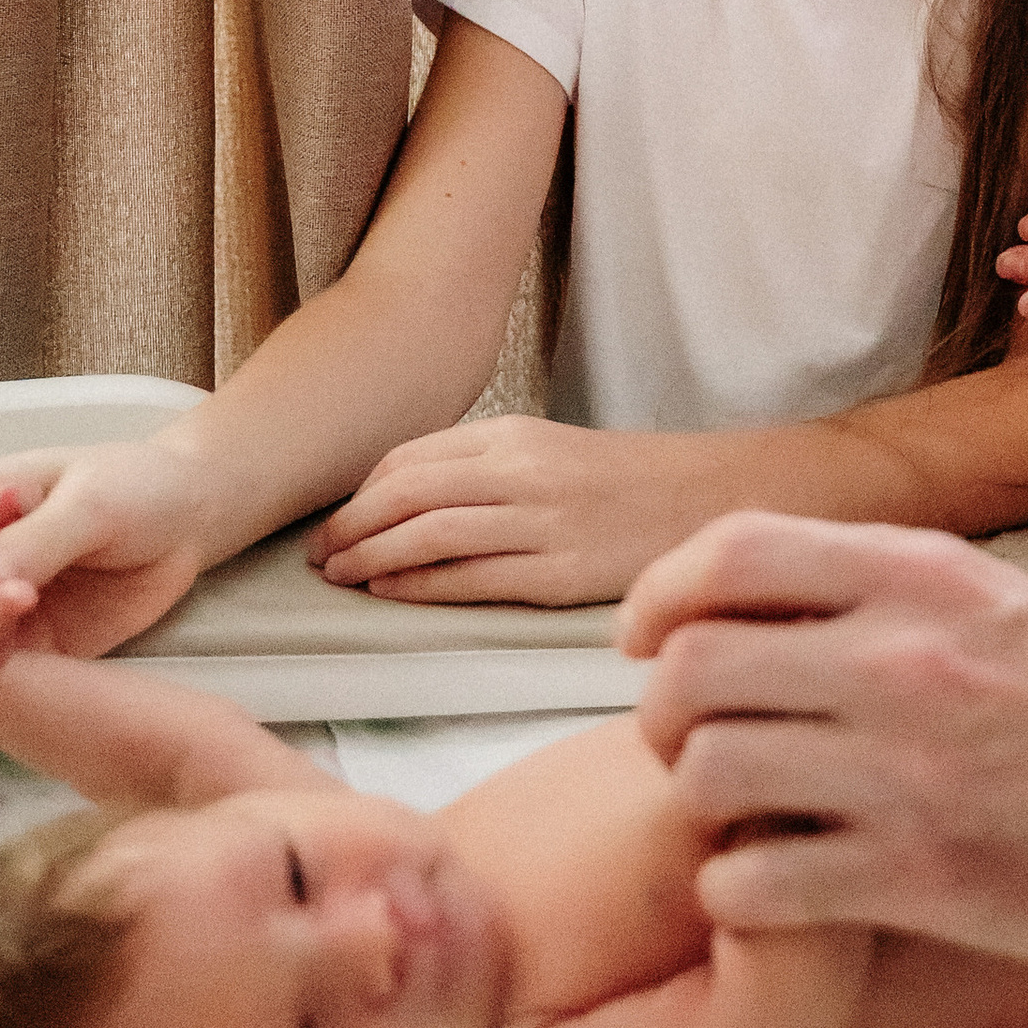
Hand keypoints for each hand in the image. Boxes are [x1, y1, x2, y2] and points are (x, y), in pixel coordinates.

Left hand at [312, 419, 730, 605]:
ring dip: (370, 555)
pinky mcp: (559, 575)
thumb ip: (489, 470)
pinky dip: (418, 584)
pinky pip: (471, 579)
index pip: (411, 458)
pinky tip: (388, 592)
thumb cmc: (629, 483)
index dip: (360, 491)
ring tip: (338, 576)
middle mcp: (521, 471)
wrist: (712, 498)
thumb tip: (412, 502)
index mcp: (515, 435)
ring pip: (429, 534)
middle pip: (407, 493)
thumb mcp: (553, 453)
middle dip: (349, 524)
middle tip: (315, 554)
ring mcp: (540, 523)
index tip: (334, 518)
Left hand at [617, 512, 1027, 955]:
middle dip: (666, 714)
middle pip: (692, 668)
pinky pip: (752, 879)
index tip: (645, 639)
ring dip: (700, 803)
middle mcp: (899, 657)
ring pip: (706, 773)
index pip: (729, 554)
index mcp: (917, 573)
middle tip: (693, 747)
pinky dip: (739, 889)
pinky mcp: (917, 876)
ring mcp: (904, 769)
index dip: (660, 597)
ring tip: (737, 820)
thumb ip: (875, 588)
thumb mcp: (989, 594)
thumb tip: (747, 599)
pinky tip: (775, 889)